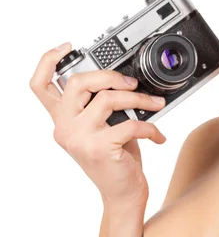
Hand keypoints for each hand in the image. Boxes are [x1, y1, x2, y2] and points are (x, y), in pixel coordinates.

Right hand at [29, 42, 167, 205]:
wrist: (122, 192)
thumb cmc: (115, 156)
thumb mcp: (104, 126)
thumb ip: (102, 104)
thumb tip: (124, 78)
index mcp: (62, 118)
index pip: (40, 85)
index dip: (48, 61)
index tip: (67, 46)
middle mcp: (64, 126)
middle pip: (78, 82)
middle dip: (110, 75)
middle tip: (132, 82)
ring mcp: (79, 137)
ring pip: (109, 98)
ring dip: (139, 98)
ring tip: (156, 104)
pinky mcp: (99, 147)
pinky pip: (131, 123)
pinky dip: (151, 127)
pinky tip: (158, 135)